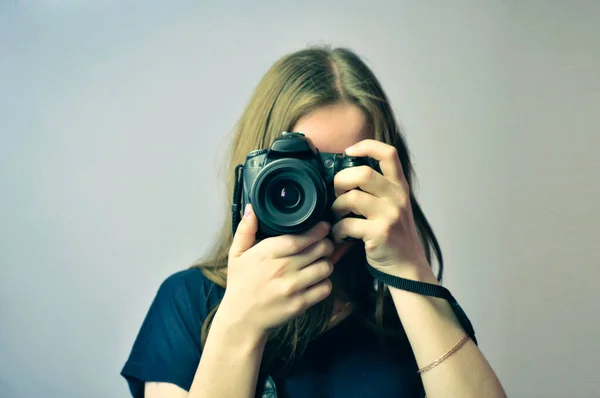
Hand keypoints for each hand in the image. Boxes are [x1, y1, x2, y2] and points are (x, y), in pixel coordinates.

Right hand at [220, 204, 334, 335]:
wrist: (242, 319)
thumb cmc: (241, 284)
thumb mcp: (236, 255)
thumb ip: (245, 230)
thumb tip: (251, 209)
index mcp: (267, 253)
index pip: (300, 238)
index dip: (317, 230)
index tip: (324, 226)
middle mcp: (282, 269)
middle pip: (319, 250)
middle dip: (326, 244)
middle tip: (324, 244)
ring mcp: (292, 288)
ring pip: (325, 267)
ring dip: (326, 263)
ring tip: (320, 262)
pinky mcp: (300, 304)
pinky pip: (325, 288)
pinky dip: (325, 283)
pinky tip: (317, 280)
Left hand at [330, 139, 432, 278]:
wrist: (407, 266)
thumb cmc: (393, 235)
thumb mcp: (393, 206)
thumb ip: (377, 190)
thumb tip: (343, 175)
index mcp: (400, 187)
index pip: (388, 154)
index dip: (367, 146)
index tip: (348, 152)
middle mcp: (398, 198)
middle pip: (363, 173)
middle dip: (341, 181)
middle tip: (336, 193)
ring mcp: (390, 216)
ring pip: (351, 198)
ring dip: (336, 207)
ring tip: (336, 217)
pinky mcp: (380, 234)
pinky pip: (347, 224)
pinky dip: (337, 230)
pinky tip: (339, 235)